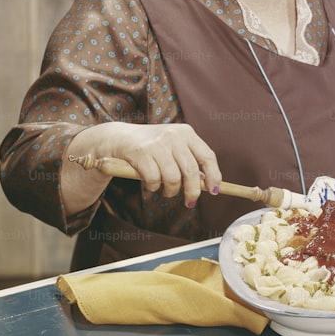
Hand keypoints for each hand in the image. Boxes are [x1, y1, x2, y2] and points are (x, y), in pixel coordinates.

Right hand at [66, 122, 221, 209]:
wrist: (120, 137)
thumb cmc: (153, 147)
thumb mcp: (174, 146)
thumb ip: (190, 160)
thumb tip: (208, 184)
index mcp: (187, 133)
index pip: (207, 156)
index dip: (213, 175)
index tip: (215, 190)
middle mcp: (174, 136)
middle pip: (191, 171)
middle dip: (193, 191)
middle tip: (190, 202)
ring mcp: (157, 143)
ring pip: (173, 178)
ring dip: (171, 191)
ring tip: (166, 191)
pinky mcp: (140, 153)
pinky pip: (154, 179)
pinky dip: (154, 187)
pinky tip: (151, 185)